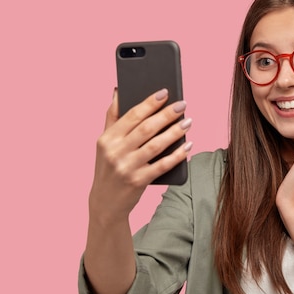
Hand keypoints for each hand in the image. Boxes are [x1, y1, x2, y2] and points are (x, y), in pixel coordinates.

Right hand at [89, 88, 191, 222]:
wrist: (105, 203)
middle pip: (146, 129)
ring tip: (188, 122)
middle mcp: (115, 152)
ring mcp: (127, 168)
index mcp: (107, 139)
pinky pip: (162, 166)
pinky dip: (177, 155)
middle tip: (182, 105)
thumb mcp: (104, 143)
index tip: (165, 92)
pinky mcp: (138, 182)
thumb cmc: (109, 167)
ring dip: (174, 132)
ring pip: (155, 145)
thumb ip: (112, 117)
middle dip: (166, 115)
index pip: (131, 116)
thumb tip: (118, 91)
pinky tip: (188, 146)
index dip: (149, 103)